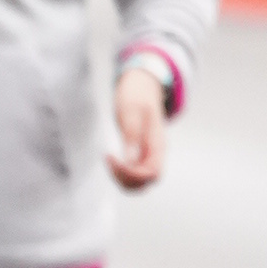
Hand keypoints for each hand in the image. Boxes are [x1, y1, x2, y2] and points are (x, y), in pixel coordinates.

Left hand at [107, 59, 171, 188]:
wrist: (141, 85)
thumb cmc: (136, 95)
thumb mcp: (130, 111)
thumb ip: (131, 135)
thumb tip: (128, 161)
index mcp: (158, 143)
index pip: (151, 173)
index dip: (131, 173)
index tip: (110, 156)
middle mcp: (156, 152)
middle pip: (147, 182)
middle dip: (126, 179)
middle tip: (108, 161)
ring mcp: (149, 154)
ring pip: (140, 182)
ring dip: (123, 179)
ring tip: (109, 161)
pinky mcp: (140, 153)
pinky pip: (134, 172)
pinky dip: (122, 173)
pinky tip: (111, 159)